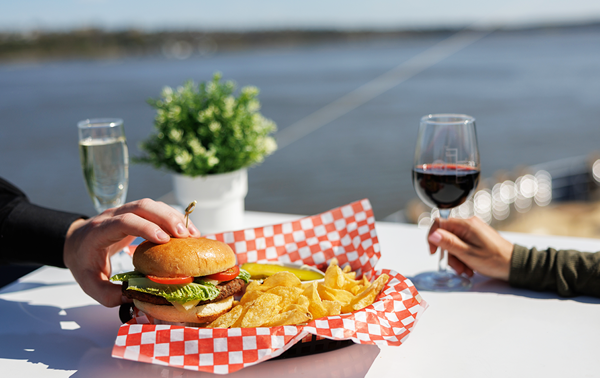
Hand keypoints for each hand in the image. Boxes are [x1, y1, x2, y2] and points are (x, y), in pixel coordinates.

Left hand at [63, 199, 200, 306]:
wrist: (75, 241)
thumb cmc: (83, 261)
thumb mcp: (88, 283)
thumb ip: (107, 293)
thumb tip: (134, 297)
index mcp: (99, 231)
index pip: (124, 222)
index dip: (145, 228)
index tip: (164, 240)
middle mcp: (113, 215)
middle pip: (142, 206)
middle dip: (166, 218)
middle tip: (185, 235)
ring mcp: (125, 211)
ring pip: (151, 205)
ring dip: (173, 216)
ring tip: (192, 234)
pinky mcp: (136, 213)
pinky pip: (156, 209)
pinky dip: (173, 217)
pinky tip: (186, 231)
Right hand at [427, 216, 513, 280]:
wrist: (515, 265)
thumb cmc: (495, 260)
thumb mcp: (468, 254)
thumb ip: (449, 243)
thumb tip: (433, 234)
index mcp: (466, 225)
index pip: (439, 223)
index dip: (433, 238)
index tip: (434, 252)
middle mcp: (469, 224)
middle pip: (446, 235)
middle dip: (448, 253)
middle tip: (456, 267)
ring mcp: (473, 230)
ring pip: (454, 242)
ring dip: (456, 258)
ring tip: (466, 270)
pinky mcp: (477, 237)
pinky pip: (462, 244)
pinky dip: (463, 256)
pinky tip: (469, 267)